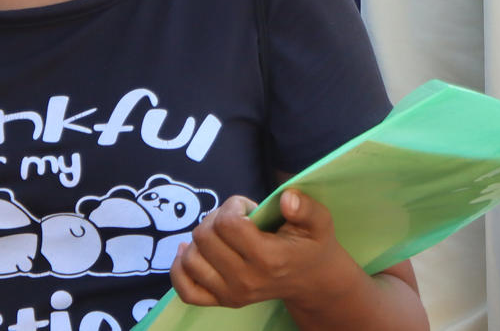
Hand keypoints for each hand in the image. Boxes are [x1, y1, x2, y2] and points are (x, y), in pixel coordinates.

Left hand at [169, 189, 351, 308]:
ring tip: (220, 233)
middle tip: (234, 217)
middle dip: (216, 217)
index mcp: (268, 259)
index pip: (228, 224)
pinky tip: (187, 251)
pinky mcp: (222, 301)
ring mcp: (231, 294)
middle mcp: (246, 280)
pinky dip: (180, 269)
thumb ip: (305, 208)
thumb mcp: (319, 222)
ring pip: (191, 259)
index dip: (233, 205)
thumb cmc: (312, 245)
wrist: (312, 281)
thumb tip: (286, 198)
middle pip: (205, 238)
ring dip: (200, 238)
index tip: (247, 206)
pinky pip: (187, 290)